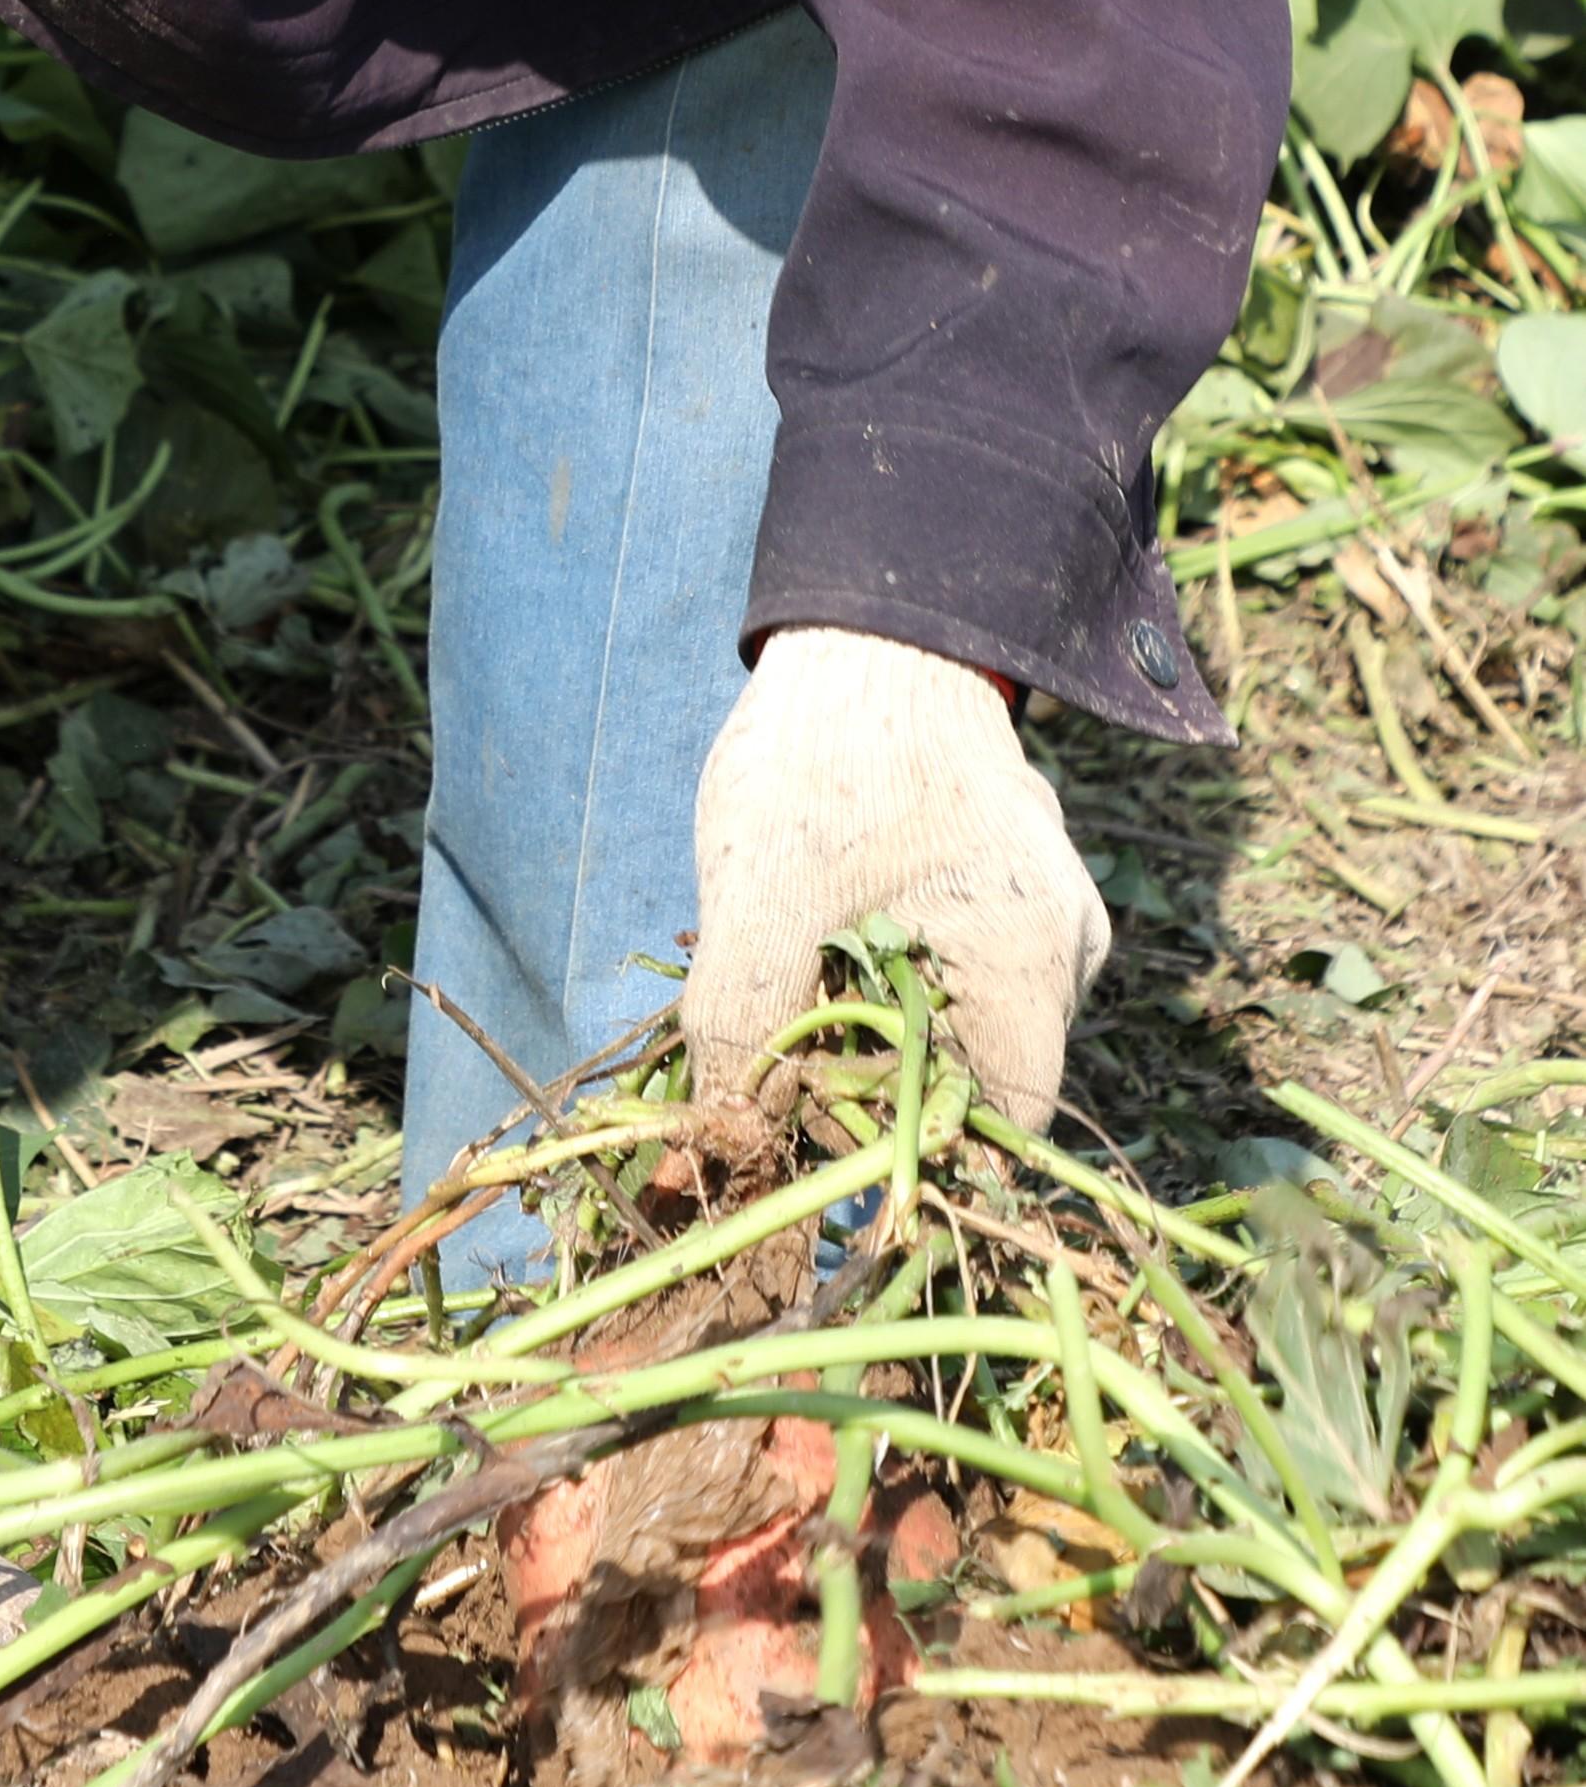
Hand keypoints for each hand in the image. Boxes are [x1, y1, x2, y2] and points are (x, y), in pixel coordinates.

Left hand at [684, 624, 1107, 1128]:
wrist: (867, 627)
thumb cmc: (816, 757)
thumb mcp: (756, 904)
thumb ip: (742, 1038)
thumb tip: (722, 1159)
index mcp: (1030, 965)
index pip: (997, 1131)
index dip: (902, 1159)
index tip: (805, 1144)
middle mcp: (1065, 950)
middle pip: (974, 1081)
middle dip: (869, 1089)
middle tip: (773, 1060)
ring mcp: (1046, 912)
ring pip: (958, 1022)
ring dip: (868, 1027)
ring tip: (791, 971)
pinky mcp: (1006, 883)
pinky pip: (953, 963)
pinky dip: (883, 974)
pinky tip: (820, 929)